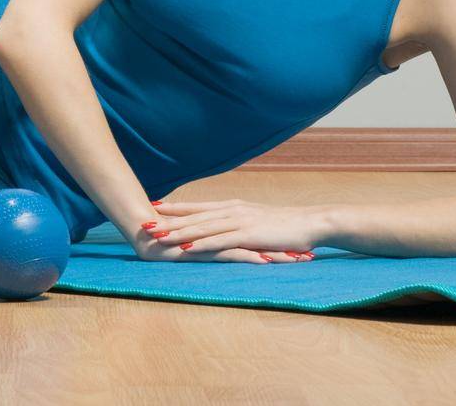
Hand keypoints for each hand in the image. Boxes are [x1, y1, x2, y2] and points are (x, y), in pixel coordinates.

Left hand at [133, 198, 321, 263]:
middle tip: (144, 223)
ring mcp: (240, 222)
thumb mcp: (256, 219)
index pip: (197, 206)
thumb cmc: (284, 225)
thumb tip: (222, 226)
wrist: (311, 222)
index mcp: (232, 207)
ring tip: (159, 237)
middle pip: (194, 216)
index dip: (174, 207)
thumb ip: (237, 221)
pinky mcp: (250, 235)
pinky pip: (222, 240)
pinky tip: (188, 249)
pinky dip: (203, 244)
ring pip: (203, 227)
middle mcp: (232, 211)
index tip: (153, 208)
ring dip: (179, 232)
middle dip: (168, 221)